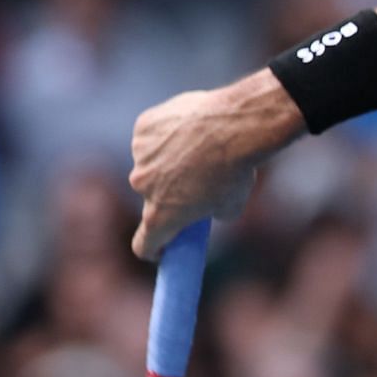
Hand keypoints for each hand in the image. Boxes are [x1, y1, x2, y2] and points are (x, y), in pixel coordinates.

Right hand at [128, 72, 299, 258]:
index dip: (152, 250)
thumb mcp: (231, 205)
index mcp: (161, 215)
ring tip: (198, 148)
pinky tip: (188, 127)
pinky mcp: (143, 127)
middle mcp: (142, 186)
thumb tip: (207, 208)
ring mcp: (140, 155)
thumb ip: (211, 213)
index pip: (144, 244)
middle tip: (193, 182)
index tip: (162, 249)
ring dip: (166, 160)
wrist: (235, 126)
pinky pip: (151, 135)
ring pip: (150, 162)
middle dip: (167, 193)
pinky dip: (166, 134)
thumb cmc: (236, 170)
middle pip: (150, 195)